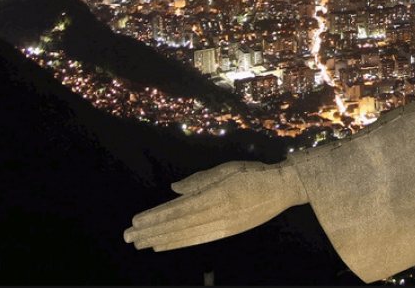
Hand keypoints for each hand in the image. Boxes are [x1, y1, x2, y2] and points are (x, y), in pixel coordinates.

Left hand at [124, 160, 306, 251]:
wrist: (284, 188)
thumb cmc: (255, 173)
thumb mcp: (228, 169)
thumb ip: (200, 180)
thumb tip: (174, 189)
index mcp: (218, 194)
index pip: (180, 209)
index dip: (157, 216)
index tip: (137, 221)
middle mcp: (219, 212)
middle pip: (179, 225)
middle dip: (152, 231)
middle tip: (129, 236)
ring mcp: (224, 225)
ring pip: (186, 234)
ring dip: (161, 239)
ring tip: (140, 242)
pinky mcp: (229, 231)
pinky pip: (199, 239)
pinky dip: (179, 243)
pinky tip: (163, 245)